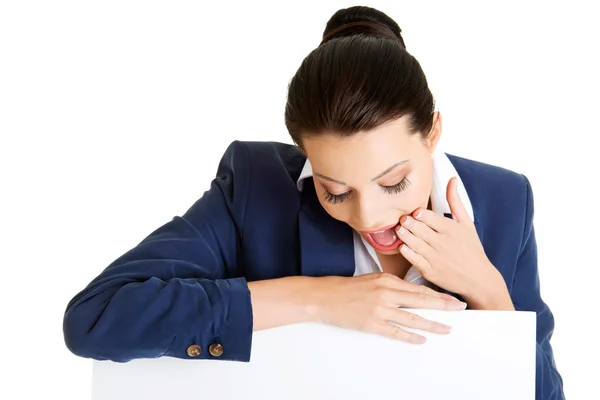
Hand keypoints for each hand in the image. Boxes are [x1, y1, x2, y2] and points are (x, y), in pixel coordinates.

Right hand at [311, 272, 466, 343]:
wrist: (325, 297)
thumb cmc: (348, 288)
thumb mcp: (372, 279)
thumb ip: (392, 284)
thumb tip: (412, 292)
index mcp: (387, 280)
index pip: (418, 288)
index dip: (438, 294)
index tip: (452, 298)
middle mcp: (386, 293)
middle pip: (421, 301)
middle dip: (443, 306)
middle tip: (460, 309)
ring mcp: (380, 310)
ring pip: (412, 318)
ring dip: (432, 324)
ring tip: (446, 329)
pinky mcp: (372, 324)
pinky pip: (395, 332)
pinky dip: (410, 337)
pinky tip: (421, 340)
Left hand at [396, 177, 512, 309]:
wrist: (478, 279)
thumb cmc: (472, 248)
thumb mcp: (467, 223)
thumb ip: (455, 201)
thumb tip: (451, 179)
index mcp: (452, 229)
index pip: (430, 218)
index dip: (419, 214)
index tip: (414, 212)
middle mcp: (443, 243)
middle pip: (420, 230)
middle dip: (408, 223)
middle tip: (401, 219)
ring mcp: (436, 258)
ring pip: (415, 243)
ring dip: (404, 235)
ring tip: (398, 229)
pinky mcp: (430, 271)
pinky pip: (414, 259)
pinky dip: (407, 252)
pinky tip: (402, 246)